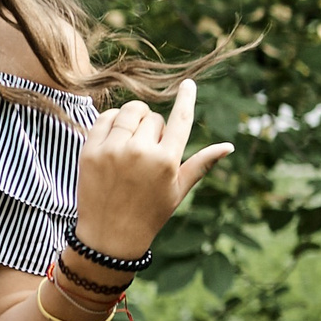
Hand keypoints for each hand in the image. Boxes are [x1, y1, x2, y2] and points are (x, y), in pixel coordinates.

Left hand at [72, 80, 235, 260]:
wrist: (110, 236)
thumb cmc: (150, 213)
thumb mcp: (178, 190)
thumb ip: (202, 163)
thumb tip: (229, 146)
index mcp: (166, 162)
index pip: (180, 120)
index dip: (187, 99)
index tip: (189, 84)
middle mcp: (140, 152)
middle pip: (153, 117)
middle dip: (154, 128)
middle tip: (148, 152)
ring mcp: (113, 150)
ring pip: (129, 112)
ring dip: (134, 120)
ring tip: (132, 141)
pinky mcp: (91, 151)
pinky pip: (104, 118)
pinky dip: (112, 121)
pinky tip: (115, 136)